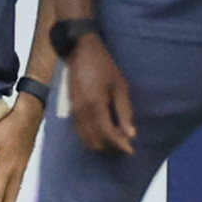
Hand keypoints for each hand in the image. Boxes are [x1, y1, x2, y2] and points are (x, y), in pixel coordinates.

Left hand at [0, 95, 41, 201]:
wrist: (29, 116)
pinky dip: (14, 197)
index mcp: (5, 170)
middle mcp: (15, 173)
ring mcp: (21, 169)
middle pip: (10, 200)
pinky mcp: (23, 164)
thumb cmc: (7, 127)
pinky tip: (12, 197)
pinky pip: (18, 186)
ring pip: (15, 194)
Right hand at [63, 36, 135, 154]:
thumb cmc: (103, 65)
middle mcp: (82, 112)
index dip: (120, 144)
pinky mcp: (71, 109)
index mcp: (95, 105)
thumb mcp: (119, 85)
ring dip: (100, 144)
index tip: (131, 150)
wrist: (79, 51)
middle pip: (95, 141)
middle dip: (110, 147)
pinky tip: (102, 133)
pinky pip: (80, 131)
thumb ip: (124, 111)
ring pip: (85, 138)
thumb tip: (131, 133)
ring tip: (115, 141)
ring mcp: (74, 111)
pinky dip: (91, 137)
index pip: (108, 134)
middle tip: (124, 145)